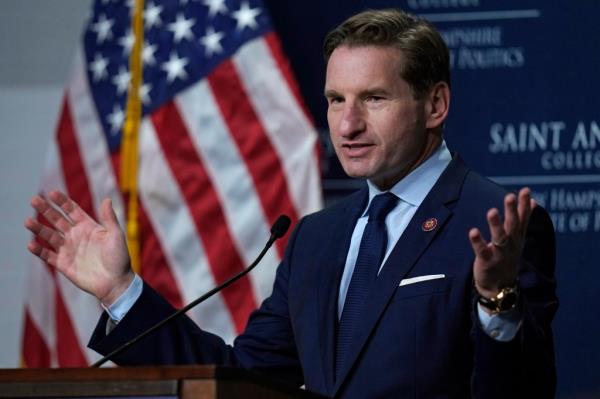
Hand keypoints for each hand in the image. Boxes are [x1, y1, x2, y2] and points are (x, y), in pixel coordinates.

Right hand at [24, 190, 133, 305]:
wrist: (116, 282)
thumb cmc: (119, 258)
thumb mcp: (116, 235)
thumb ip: (109, 218)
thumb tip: (107, 199)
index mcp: (88, 227)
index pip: (72, 210)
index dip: (62, 201)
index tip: (52, 193)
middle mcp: (76, 236)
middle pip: (57, 220)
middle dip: (46, 210)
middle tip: (34, 200)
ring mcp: (68, 249)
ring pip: (49, 236)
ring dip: (38, 228)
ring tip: (28, 221)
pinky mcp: (63, 263)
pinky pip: (47, 255)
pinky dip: (39, 250)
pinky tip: (31, 244)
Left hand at [469, 187, 535, 299]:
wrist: (500, 286)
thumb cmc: (507, 257)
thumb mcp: (518, 238)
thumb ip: (523, 219)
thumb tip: (533, 201)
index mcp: (517, 237)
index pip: (523, 218)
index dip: (524, 205)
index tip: (526, 190)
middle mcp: (511, 244)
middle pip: (512, 226)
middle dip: (512, 211)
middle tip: (510, 196)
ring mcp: (499, 253)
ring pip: (499, 237)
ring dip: (496, 225)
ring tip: (492, 211)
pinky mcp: (487, 261)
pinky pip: (482, 250)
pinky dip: (477, 241)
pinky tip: (473, 231)